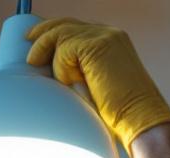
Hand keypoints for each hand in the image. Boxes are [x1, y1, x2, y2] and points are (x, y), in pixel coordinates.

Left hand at [26, 18, 169, 152]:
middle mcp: (110, 34)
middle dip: (43, 33)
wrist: (140, 122)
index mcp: (112, 41)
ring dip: (48, 52)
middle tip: (28, 46)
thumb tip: (51, 71)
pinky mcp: (97, 47)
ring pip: (61, 34)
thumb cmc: (120, 115)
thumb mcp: (96, 86)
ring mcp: (105, 37)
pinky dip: (61, 67)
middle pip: (66, 24)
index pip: (76, 28)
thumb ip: (81, 71)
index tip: (35, 43)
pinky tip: (68, 82)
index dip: (54, 33)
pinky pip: (64, 48)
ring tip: (42, 70)